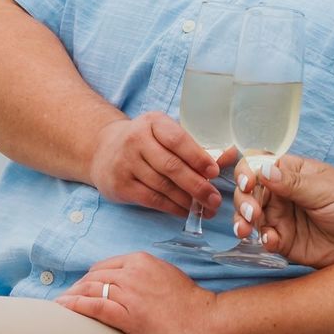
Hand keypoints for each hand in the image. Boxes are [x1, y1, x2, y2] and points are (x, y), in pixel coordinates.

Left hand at [57, 252, 215, 333]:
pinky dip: (75, 306)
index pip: (105, 266)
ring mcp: (129, 293)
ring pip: (90, 289)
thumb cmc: (191, 305)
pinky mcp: (128, 315)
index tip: (81, 288)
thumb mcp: (167, 278)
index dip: (89, 278)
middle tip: (66, 300)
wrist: (208, 321)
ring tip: (59, 306)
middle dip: (77, 287)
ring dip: (71, 297)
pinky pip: (94, 306)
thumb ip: (146, 278)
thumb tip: (131, 288)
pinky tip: (63, 308)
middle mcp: (132, 272)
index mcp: (142, 261)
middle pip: (94, 276)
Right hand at [87, 112, 221, 217]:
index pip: (177, 140)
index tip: (215, 172)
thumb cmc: (146, 142)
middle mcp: (136, 140)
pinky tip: (184, 210)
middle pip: (171, 166)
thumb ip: (194, 145)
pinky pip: (151, 199)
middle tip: (214, 200)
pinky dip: (171, 207)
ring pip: (162, 186)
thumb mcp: (164, 133)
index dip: (198, 157)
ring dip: (187, 200)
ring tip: (204, 208)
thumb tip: (229, 157)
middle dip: (197, 186)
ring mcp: (125, 163)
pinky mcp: (120, 185)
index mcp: (153, 122)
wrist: (103, 150)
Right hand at [232, 154, 333, 267]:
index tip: (249, 184)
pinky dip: (262, 239)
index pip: (260, 164)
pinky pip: (265, 239)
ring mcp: (283, 218)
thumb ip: (293, 183)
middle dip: (244, 201)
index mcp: (293, 173)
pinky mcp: (285, 242)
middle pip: (249, 191)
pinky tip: (271, 241)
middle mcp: (283, 194)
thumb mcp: (326, 191)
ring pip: (250, 216)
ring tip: (248, 230)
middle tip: (252, 213)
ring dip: (244, 222)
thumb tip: (263, 168)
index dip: (248, 172)